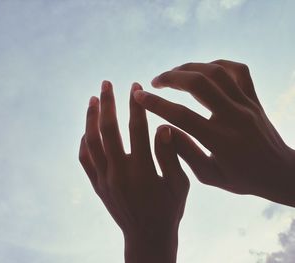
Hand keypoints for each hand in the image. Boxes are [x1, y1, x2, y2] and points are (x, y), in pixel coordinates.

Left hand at [79, 81, 189, 262]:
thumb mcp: (180, 185)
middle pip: (108, 130)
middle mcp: (119, 173)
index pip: (137, 129)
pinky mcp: (97, 186)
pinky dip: (83, 142)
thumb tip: (163, 126)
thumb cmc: (169, 210)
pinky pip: (85, 160)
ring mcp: (104, 180)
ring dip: (90, 119)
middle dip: (107, 103)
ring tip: (93, 99)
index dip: (136, 105)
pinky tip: (87, 130)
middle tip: (106, 83)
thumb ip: (171, 155)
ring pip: (91, 142)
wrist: (147, 238)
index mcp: (143, 171)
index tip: (135, 86)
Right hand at [134, 60, 294, 206]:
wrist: (279, 172)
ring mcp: (247, 104)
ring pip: (216, 72)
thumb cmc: (242, 178)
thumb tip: (162, 129)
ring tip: (172, 74)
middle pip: (200, 84)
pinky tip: (202, 70)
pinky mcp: (254, 98)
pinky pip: (237, 70)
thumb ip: (184, 152)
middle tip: (154, 81)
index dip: (156, 104)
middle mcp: (235, 117)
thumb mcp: (209, 176)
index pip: (182, 116)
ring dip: (189, 68)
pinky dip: (216, 64)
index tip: (138, 96)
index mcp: (221, 141)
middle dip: (171, 77)